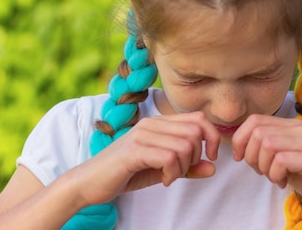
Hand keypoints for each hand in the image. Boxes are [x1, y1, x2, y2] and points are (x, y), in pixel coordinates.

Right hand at [71, 111, 220, 205]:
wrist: (88, 182)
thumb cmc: (125, 173)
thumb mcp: (161, 170)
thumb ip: (186, 167)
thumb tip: (213, 167)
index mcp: (158, 122)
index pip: (198, 118)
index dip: (212, 137)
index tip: (210, 157)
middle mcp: (150, 123)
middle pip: (195, 132)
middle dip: (196, 156)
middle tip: (181, 171)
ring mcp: (141, 135)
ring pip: (184, 146)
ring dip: (183, 167)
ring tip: (170, 176)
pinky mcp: (134, 150)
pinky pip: (169, 157)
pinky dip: (173, 173)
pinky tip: (164, 180)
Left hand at [231, 114, 301, 223]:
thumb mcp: (284, 158)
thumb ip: (266, 147)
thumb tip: (239, 144)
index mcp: (292, 126)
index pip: (255, 120)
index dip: (240, 139)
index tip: (239, 157)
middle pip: (258, 132)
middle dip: (250, 155)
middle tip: (261, 171)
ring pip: (267, 144)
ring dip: (264, 166)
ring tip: (274, 177)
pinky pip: (282, 160)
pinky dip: (275, 174)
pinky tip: (283, 182)